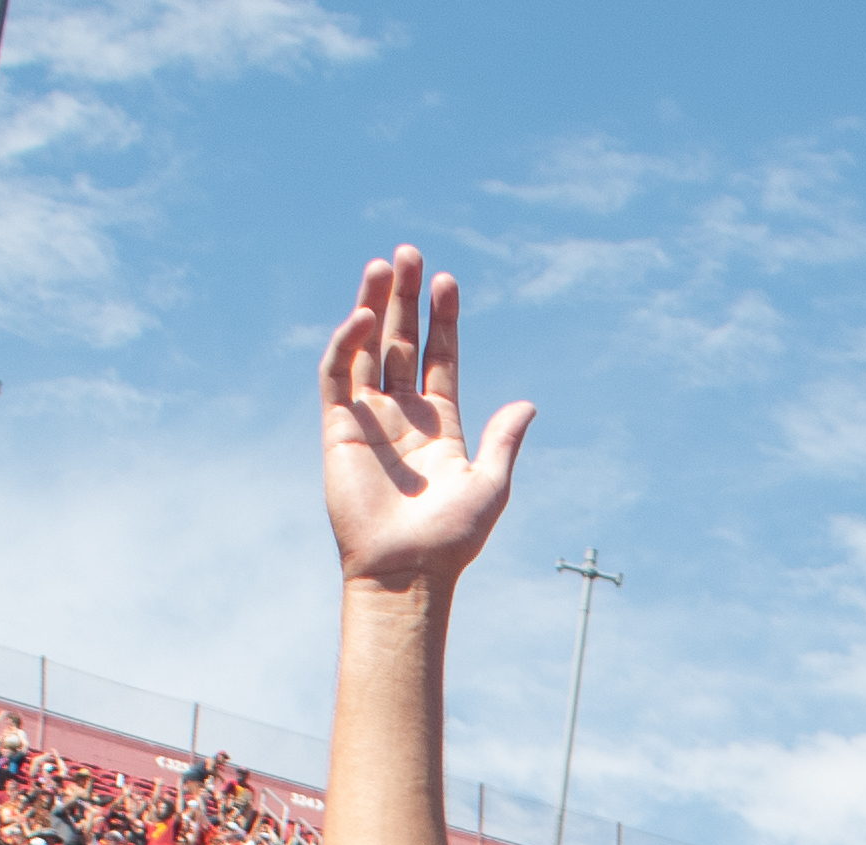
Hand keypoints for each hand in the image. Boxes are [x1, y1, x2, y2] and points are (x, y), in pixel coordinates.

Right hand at [317, 248, 538, 594]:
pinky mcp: (339, 428)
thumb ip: (504, 440)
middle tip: (408, 252)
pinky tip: (362, 317)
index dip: (442, 319)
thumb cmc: (451, 539)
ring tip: (383, 264)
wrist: (407, 571)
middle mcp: (403, 415)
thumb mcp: (490, 484)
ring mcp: (370, 418)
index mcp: (440, 424)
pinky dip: (346, 344)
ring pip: (367, 349)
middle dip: (404, 298)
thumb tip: (528, 404)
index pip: (439, 357)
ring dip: (372, 306)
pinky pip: (337, 376)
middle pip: (401, 341)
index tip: (446, 282)